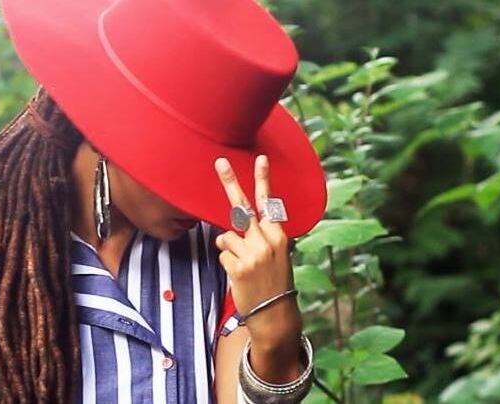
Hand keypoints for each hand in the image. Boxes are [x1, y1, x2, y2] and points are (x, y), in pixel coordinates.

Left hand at [213, 155, 301, 349]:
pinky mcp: (238, 267)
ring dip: (229, 249)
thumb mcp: (277, 256)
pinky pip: (222, 255)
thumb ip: (259, 238)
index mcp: (279, 236)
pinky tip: (239, 275)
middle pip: (242, 208)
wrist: (274, 314)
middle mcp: (266, 242)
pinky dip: (227, 263)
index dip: (263, 180)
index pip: (268, 203)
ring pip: (226, 237)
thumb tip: (229, 232)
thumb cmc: (274, 283)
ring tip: (243, 265)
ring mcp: (252, 254)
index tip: (260, 159)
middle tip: (220, 162)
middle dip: (231, 183)